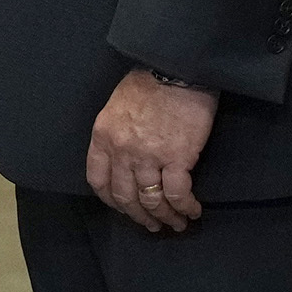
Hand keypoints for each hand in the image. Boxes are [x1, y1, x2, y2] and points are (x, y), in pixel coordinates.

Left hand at [85, 67, 216, 233]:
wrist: (178, 66)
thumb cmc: (151, 80)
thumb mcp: (118, 105)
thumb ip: (116, 134)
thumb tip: (126, 158)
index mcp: (103, 136)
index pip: (99, 181)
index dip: (112, 201)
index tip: (125, 208)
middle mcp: (122, 151)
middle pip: (126, 197)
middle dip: (139, 216)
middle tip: (152, 225)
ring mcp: (149, 156)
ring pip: (152, 200)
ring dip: (164, 217)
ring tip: (176, 223)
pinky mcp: (177, 158)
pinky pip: (177, 194)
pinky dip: (185, 207)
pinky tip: (192, 211)